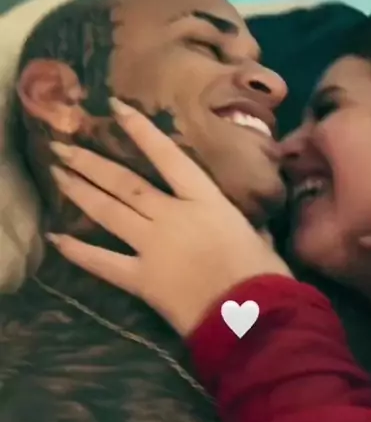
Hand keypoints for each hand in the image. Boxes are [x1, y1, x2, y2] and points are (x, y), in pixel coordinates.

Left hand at [47, 98, 291, 336]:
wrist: (250, 315)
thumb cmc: (262, 272)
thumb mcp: (257, 236)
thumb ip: (245, 225)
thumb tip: (251, 228)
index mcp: (204, 200)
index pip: (167, 156)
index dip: (140, 129)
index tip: (116, 107)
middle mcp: (172, 214)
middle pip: (124, 183)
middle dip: (91, 162)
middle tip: (62, 145)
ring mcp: (152, 245)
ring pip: (109, 212)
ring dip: (80, 192)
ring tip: (57, 173)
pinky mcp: (141, 278)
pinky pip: (103, 262)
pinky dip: (80, 252)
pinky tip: (57, 240)